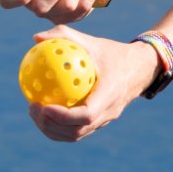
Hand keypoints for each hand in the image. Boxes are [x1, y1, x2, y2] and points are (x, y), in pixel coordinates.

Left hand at [27, 25, 160, 141]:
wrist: (140, 68)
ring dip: (52, 129)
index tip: (43, 106)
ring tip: (33, 112)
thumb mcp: (91, 41)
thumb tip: (35, 38)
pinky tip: (42, 111)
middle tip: (32, 108)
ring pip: (76, 135)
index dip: (63, 116)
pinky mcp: (100, 122)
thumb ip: (64, 36)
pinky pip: (77, 130)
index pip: (86, 115)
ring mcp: (105, 120)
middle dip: (51, 125)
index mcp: (110, 94)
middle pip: (77, 131)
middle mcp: (109, 112)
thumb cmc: (112, 52)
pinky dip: (58, 126)